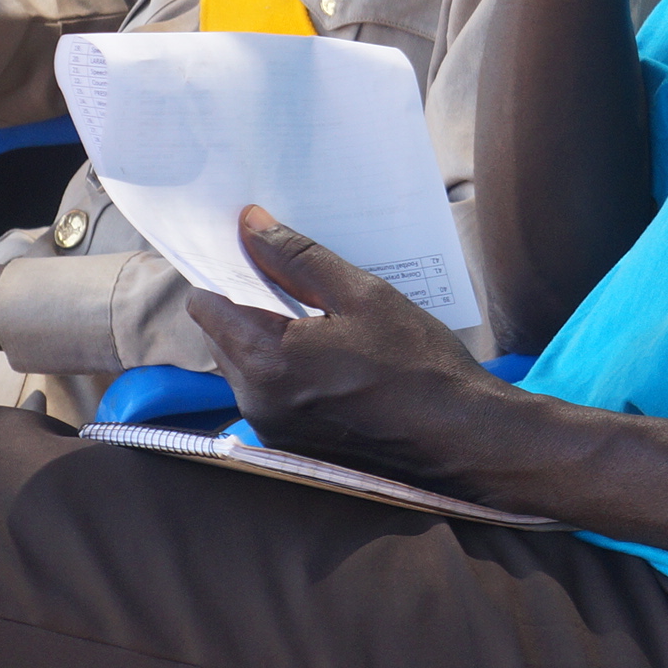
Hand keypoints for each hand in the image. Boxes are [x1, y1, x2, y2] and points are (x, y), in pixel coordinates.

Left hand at [188, 207, 507, 489]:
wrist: (461, 439)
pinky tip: (329, 351)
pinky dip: (284, 365)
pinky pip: (268, 390)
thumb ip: (297, 257)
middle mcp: (256, 401)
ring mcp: (273, 428)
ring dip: (266, 333)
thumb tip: (250, 224)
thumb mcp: (362, 294)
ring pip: (243, 363)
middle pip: (221, 334)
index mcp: (266, 361)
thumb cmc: (418, 365)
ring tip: (319, 312)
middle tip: (293, 274)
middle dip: (246, 300)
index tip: (253, 247)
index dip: (223, 269)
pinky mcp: (292, 444)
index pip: (206, 303)